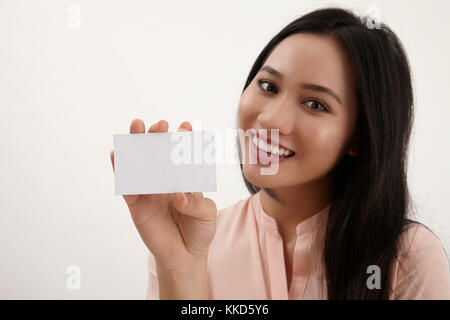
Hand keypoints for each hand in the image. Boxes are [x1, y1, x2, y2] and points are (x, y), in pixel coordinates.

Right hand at [110, 119, 216, 272]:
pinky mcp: (136, 203)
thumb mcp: (207, 215)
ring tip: (137, 125)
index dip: (185, 138)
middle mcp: (166, 178)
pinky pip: (126, 184)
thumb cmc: (199, 230)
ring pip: (140, 162)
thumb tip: (177, 195)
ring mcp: (150, 189)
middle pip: (159, 151)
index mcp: (185, 176)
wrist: (185, 255)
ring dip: (137, 143)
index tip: (187, 127)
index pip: (184, 153)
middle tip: (162, 125)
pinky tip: (117, 153)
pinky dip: (120, 168)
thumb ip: (196, 203)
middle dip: (159, 135)